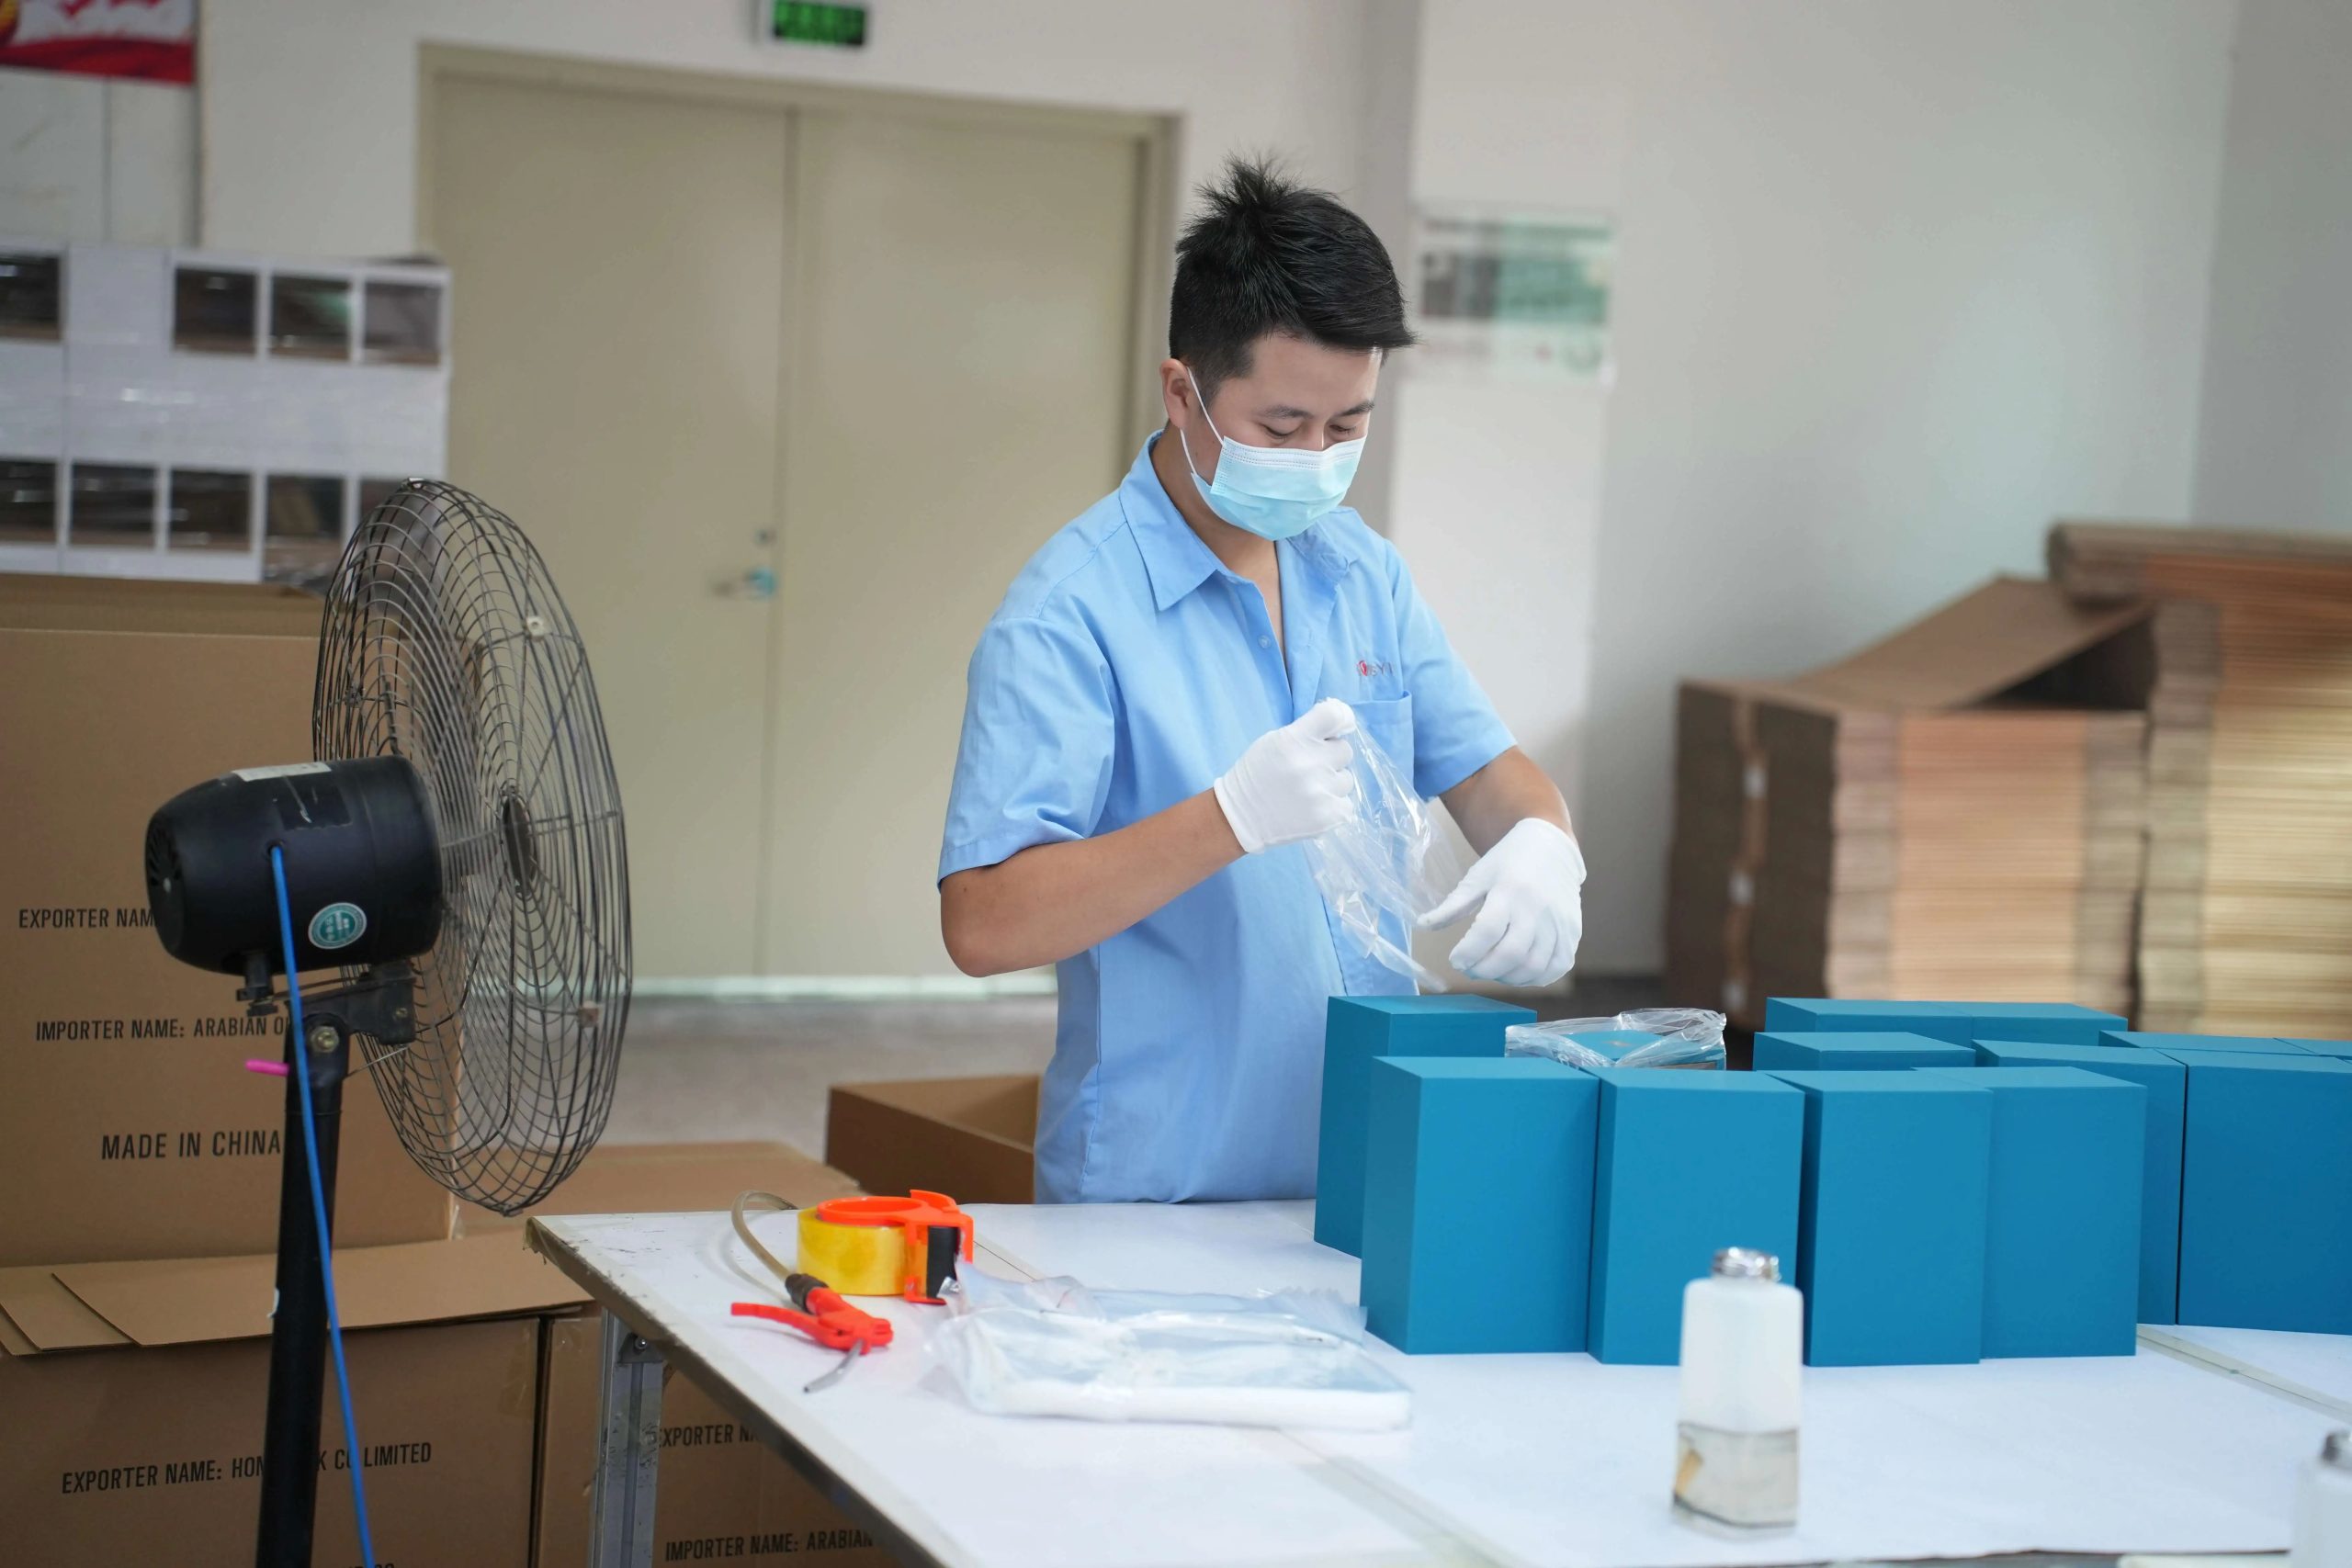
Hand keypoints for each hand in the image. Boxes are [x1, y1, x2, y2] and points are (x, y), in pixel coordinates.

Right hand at [1213, 698, 1357, 854]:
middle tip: (1312, 767)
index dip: (1342, 718)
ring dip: (1332, 784)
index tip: (1340, 727)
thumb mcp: (1273, 742)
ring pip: (1346, 779)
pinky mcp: (1328, 816)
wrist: (1241, 816)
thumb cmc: (1257, 774)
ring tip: (1309, 791)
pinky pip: (1346, 804)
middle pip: (1345, 749)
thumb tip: (1339, 724)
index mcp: (1294, 739)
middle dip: (1331, 757)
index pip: (1335, 716)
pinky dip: (1333, 806)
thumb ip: (1305, 732)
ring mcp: (1321, 791)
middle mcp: (1310, 763)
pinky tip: (1312, 807)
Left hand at [1418, 818, 1584, 985]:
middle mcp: (1538, 907)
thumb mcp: (1477, 877)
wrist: (1551, 848)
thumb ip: (1452, 905)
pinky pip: (1557, 966)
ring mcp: (1559, 922)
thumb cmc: (1508, 863)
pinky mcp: (1572, 932)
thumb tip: (1422, 925)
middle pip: (1511, 953)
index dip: (1468, 952)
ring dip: (1507, 977)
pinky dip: (1536, 978)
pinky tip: (1517, 971)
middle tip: (1470, 968)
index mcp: (1510, 890)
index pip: (1488, 930)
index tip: (1455, 959)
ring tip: (1491, 969)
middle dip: (1484, 970)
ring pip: (1534, 966)